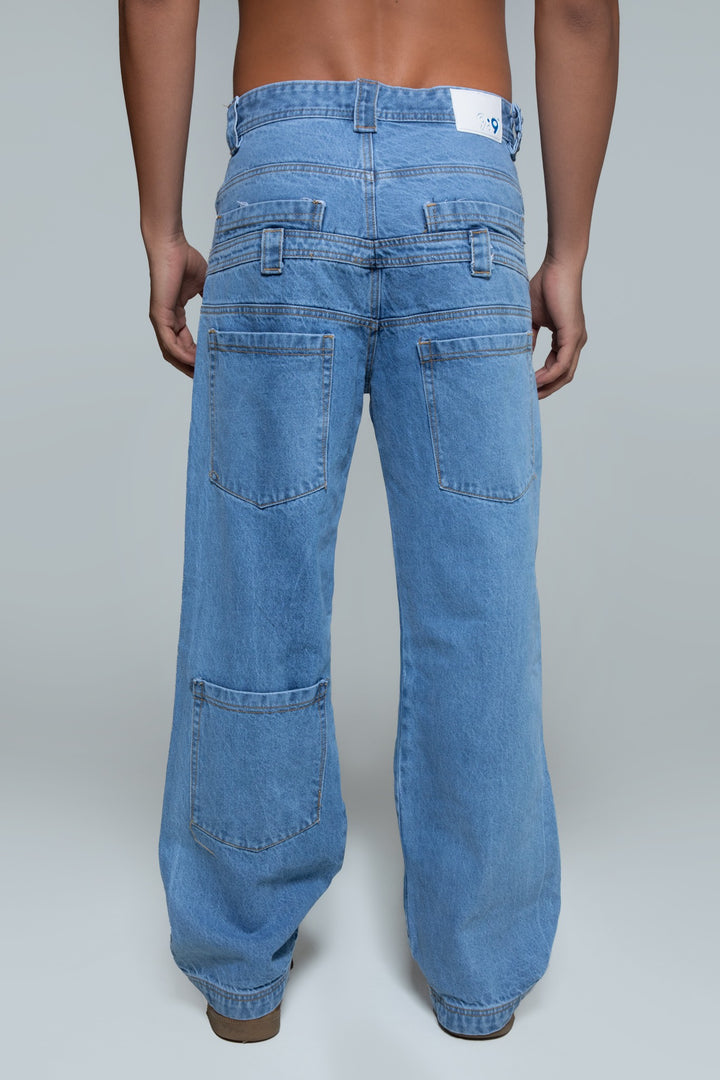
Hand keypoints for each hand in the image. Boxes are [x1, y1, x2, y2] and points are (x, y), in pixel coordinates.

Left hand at [145, 234, 207, 377]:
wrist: (170, 245)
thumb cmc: (184, 258)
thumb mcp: (204, 284)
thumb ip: (212, 299)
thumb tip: (229, 306)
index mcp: (175, 315)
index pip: (184, 343)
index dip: (197, 356)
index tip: (211, 365)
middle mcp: (165, 320)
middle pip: (177, 353)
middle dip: (191, 367)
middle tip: (208, 379)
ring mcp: (160, 319)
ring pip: (172, 352)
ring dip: (186, 366)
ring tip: (203, 376)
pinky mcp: (159, 315)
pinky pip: (169, 342)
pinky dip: (181, 354)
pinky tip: (194, 362)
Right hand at [528, 255, 587, 397]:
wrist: (558, 266)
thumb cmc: (545, 286)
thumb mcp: (532, 319)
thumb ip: (529, 338)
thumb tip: (519, 355)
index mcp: (567, 338)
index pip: (556, 368)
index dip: (542, 381)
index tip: (526, 388)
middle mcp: (575, 342)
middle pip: (563, 377)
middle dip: (546, 390)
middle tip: (527, 398)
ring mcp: (576, 340)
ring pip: (564, 374)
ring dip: (547, 387)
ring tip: (529, 393)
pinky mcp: (573, 335)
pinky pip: (562, 365)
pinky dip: (548, 375)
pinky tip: (534, 380)